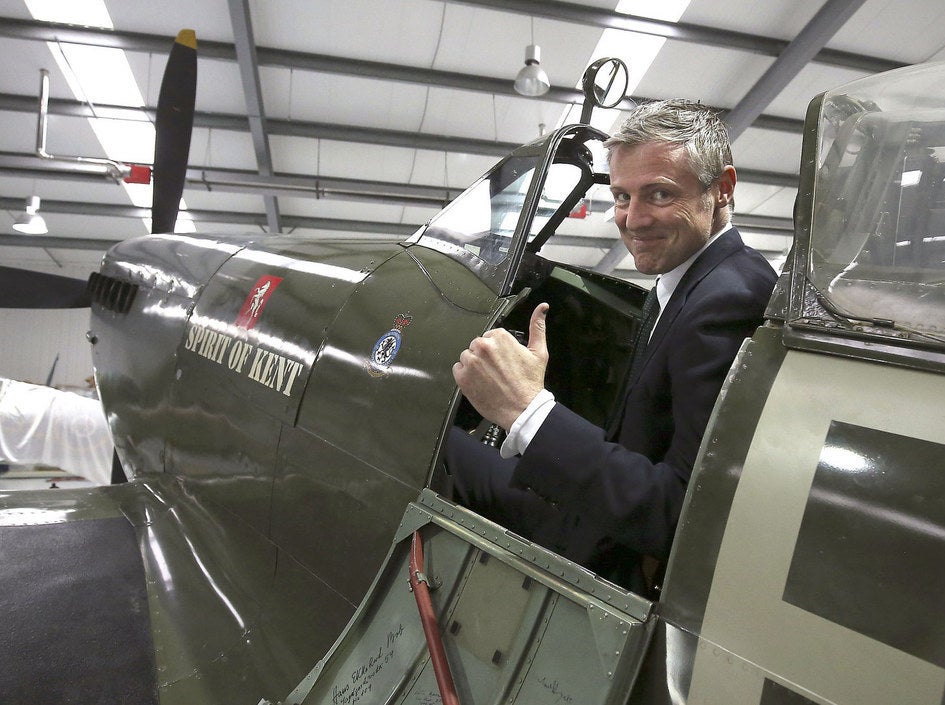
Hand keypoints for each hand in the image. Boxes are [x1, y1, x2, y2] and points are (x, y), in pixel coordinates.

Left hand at [452, 303, 549, 429]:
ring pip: (467, 356)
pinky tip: (480, 382)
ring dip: (474, 365)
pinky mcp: (462, 377)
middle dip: (485, 356)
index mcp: (500, 337)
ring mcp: (471, 362)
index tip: (503, 360)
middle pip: (477, 345)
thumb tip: (542, 308)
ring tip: (489, 377)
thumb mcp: (539, 352)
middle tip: (497, 371)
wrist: (522, 410)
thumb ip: (537, 327)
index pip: (490, 336)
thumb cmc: (530, 384)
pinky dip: (465, 375)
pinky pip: (458, 369)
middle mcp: (483, 347)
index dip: (497, 350)